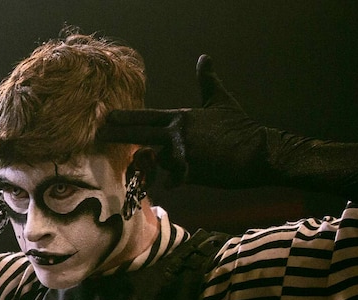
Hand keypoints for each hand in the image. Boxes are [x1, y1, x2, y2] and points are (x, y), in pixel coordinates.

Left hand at [98, 55, 271, 187]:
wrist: (258, 152)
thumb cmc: (240, 127)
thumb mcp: (221, 101)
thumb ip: (207, 82)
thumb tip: (204, 58)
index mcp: (181, 118)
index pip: (146, 117)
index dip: (125, 118)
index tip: (106, 117)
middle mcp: (177, 135)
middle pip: (140, 135)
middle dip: (118, 136)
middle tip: (99, 135)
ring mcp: (182, 154)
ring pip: (156, 162)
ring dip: (155, 166)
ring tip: (159, 166)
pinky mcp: (190, 173)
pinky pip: (171, 180)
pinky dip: (171, 182)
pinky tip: (172, 184)